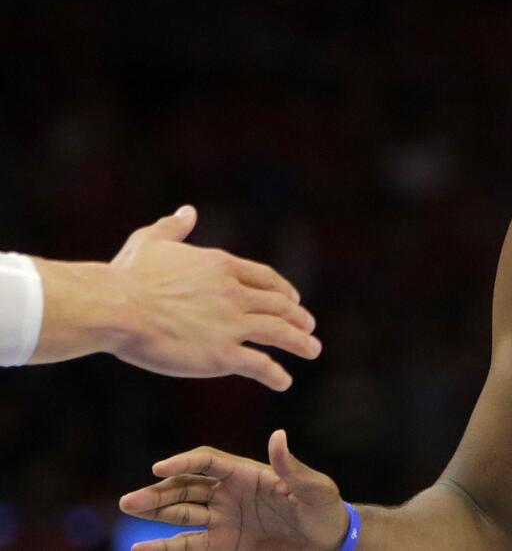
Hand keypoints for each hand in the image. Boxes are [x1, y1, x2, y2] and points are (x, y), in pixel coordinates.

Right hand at [108, 205, 319, 390]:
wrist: (117, 309)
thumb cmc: (128, 277)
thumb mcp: (151, 241)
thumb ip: (173, 227)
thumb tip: (188, 211)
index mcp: (222, 266)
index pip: (265, 279)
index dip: (283, 290)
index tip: (295, 299)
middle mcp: (235, 294)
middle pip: (279, 305)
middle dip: (298, 317)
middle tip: (310, 326)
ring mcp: (232, 325)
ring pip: (280, 333)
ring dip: (300, 342)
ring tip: (312, 349)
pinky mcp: (222, 355)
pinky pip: (260, 365)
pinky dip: (276, 374)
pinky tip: (284, 381)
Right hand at [120, 430, 348, 550]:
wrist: (328, 541)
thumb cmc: (325, 508)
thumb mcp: (313, 488)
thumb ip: (291, 467)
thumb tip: (278, 435)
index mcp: (247, 473)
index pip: (207, 462)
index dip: (183, 462)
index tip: (160, 468)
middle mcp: (229, 493)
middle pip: (186, 486)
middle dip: (159, 491)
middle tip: (131, 499)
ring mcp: (223, 519)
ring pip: (181, 512)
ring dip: (155, 512)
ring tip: (129, 509)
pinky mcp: (223, 544)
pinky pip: (188, 545)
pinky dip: (164, 547)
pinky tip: (139, 547)